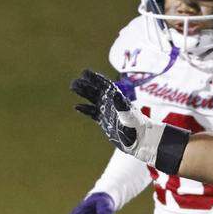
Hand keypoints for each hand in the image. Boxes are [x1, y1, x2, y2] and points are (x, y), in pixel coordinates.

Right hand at [71, 69, 186, 170]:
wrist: (140, 141)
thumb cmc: (138, 128)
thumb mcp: (130, 117)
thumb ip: (122, 106)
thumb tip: (115, 94)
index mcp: (118, 99)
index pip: (105, 85)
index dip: (95, 78)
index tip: (85, 72)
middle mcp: (112, 103)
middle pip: (96, 90)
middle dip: (86, 85)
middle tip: (74, 81)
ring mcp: (107, 111)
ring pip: (93, 99)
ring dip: (83, 93)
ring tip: (73, 87)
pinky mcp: (104, 121)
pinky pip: (92, 112)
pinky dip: (85, 109)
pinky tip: (77, 106)